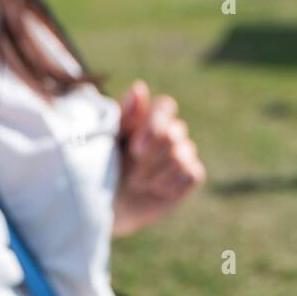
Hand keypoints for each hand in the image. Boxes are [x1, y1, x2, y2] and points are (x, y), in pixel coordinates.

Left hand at [113, 80, 205, 236]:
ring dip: (156, 175)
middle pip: (175, 134)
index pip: (165, 107)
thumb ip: (124, 116)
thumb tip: (140, 88)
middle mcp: (168, 131)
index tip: (135, 150)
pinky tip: (156, 190)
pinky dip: (172, 185)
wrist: (107, 207)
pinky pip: (192, 173)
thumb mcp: (109, 141)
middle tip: (131, 175)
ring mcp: (182, 153)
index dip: (154, 127)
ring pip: (182, 156)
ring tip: (139, 184)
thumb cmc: (103, 168)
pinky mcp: (189, 176)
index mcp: (148, 117)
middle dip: (151, 159)